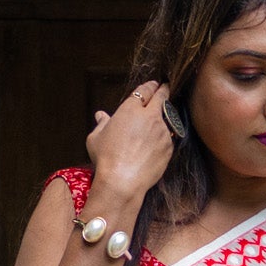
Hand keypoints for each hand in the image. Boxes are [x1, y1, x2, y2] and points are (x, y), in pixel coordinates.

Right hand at [85, 80, 175, 201]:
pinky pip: (169, 136)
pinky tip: (159, 141)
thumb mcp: (96, 138)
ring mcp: (162, 131)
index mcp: (130, 109)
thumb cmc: (106, 158)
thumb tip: (101, 116)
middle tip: (165, 88)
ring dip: (166, 114)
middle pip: (162, 97)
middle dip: (163, 90)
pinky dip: (165, 135)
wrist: (123, 180)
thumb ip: (101, 124)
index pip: (144, 90)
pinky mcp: (169, 147)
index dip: (150, 86)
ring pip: (168, 117)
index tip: (153, 85)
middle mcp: (149, 116)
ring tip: (163, 116)